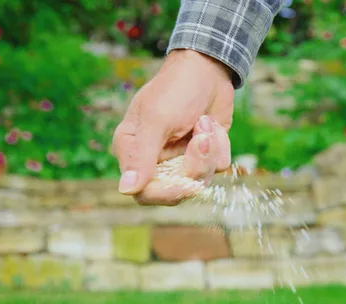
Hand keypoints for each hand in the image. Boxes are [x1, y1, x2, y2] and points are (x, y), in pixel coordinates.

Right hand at [111, 49, 234, 201]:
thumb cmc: (175, 89)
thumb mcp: (156, 120)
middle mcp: (155, 159)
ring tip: (205, 123)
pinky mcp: (203, 154)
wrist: (208, 69)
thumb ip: (141, 156)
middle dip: (196, 165)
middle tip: (202, 137)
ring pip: (201, 179)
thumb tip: (125, 190)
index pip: (144, 192)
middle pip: (177, 189)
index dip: (167, 193)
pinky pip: (218, 166)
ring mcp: (181, 158)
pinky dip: (220, 145)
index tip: (187, 183)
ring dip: (209, 150)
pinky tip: (212, 124)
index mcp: (133, 151)